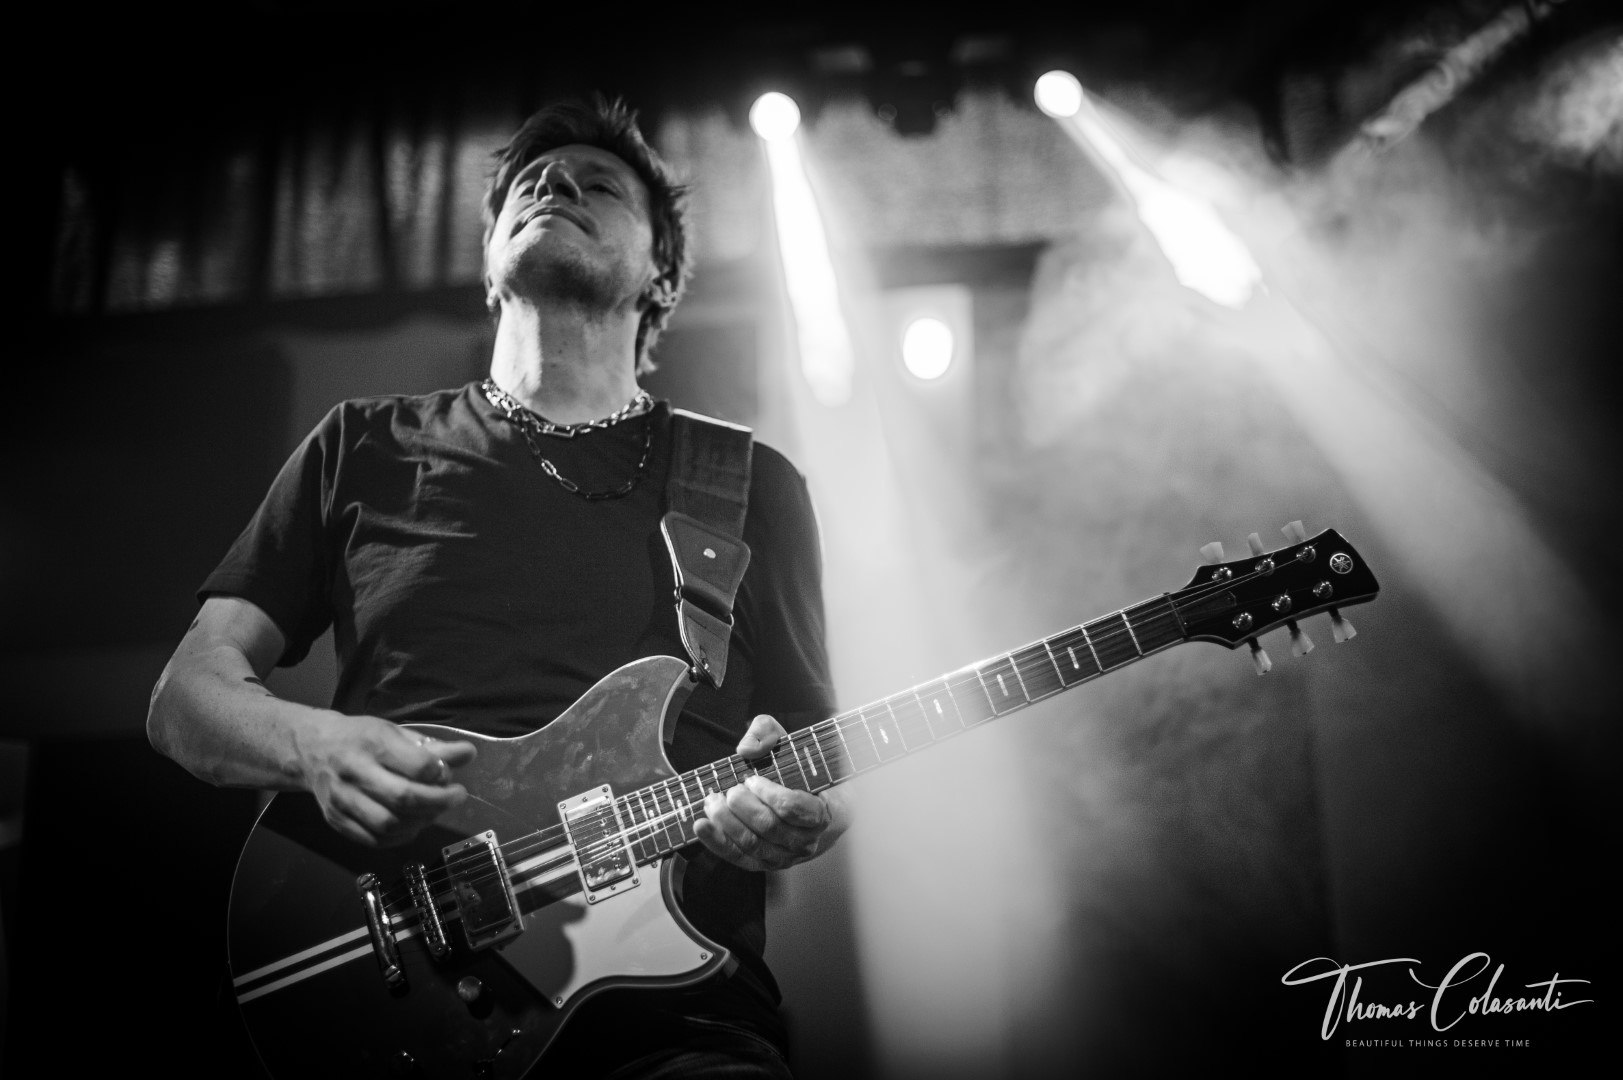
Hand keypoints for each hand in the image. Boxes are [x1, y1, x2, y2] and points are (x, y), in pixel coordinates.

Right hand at [294, 715, 476, 846]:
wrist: (311, 748)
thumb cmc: (360, 738)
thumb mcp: (395, 732)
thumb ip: (432, 747)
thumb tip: (468, 753)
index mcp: (372, 743)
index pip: (416, 765)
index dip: (441, 774)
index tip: (450, 775)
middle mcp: (353, 772)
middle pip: (403, 798)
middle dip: (439, 801)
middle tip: (457, 797)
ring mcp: (342, 800)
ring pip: (388, 824)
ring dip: (420, 822)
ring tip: (434, 811)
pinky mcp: (336, 820)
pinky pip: (374, 840)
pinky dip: (400, 837)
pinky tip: (413, 824)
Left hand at [694, 714, 847, 871]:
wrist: (805, 803)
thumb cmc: (798, 771)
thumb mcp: (788, 742)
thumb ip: (767, 733)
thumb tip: (745, 749)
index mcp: (826, 811)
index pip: (797, 809)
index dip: (770, 794)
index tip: (753, 779)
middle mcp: (809, 840)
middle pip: (770, 827)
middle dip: (744, 806)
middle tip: (731, 789)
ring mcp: (787, 856)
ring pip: (753, 844)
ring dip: (727, 822)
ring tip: (713, 801)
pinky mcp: (765, 864)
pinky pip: (739, 857)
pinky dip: (717, 842)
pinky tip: (702, 826)